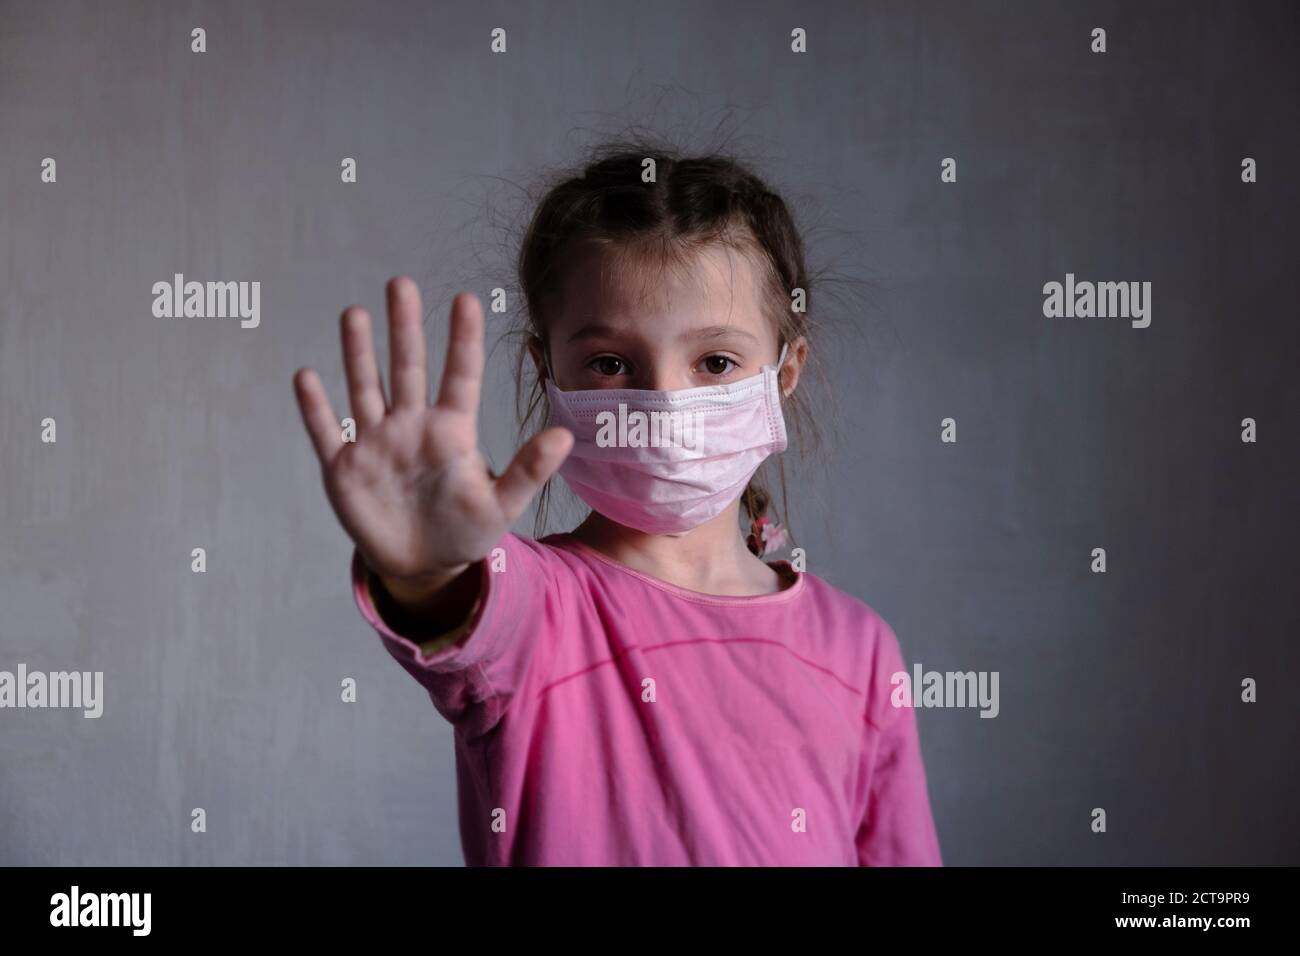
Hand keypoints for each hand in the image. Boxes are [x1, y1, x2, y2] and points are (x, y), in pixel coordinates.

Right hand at [293, 278, 572, 604]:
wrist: (424, 566)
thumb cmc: (466, 530)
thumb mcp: (503, 504)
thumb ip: (529, 469)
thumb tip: (564, 437)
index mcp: (452, 431)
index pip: (460, 376)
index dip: (462, 340)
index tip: (467, 299)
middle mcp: (411, 426)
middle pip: (407, 369)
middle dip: (404, 328)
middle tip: (402, 283)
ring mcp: (376, 444)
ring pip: (365, 389)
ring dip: (358, 354)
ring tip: (354, 313)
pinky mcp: (345, 469)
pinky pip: (327, 432)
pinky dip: (316, 408)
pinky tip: (307, 376)